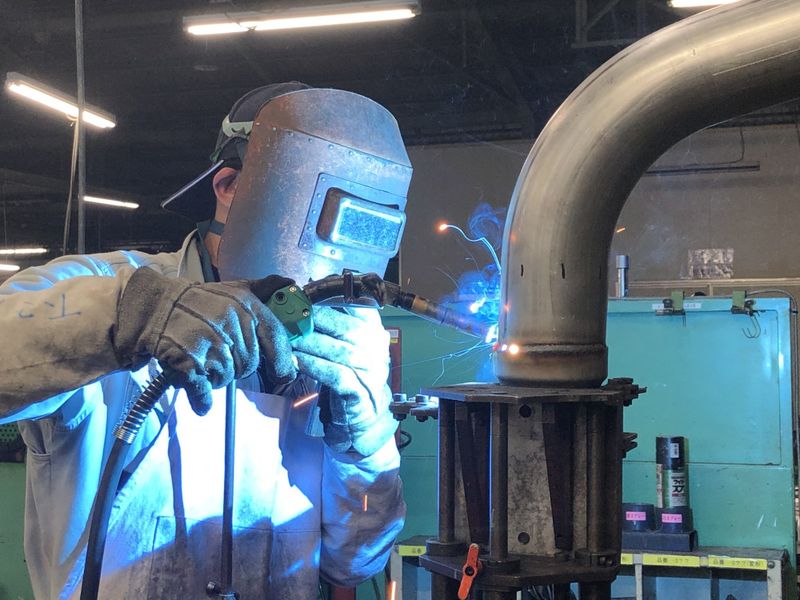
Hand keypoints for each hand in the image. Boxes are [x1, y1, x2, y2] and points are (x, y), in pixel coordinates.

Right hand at [114, 268, 296, 414]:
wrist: (154, 307)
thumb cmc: (198, 301)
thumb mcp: (233, 289)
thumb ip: (263, 288)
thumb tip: (289, 284)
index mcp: (246, 306)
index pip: (275, 336)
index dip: (282, 360)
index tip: (284, 374)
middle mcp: (231, 324)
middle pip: (250, 364)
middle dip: (237, 366)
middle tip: (219, 354)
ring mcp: (210, 344)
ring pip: (228, 377)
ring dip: (217, 376)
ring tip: (203, 360)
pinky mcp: (189, 362)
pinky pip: (204, 390)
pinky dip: (202, 398)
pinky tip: (201, 399)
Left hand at [291, 306, 395, 455]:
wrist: (364, 416)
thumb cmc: (350, 375)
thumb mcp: (348, 345)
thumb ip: (335, 320)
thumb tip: (310, 288)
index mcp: (374, 332)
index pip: (363, 306)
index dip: (336, 297)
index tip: (309, 292)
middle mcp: (376, 349)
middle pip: (347, 327)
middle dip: (316, 319)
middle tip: (290, 315)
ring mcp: (370, 371)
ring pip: (338, 350)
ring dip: (309, 342)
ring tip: (287, 336)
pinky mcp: (359, 391)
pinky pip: (334, 374)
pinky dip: (313, 365)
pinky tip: (294, 360)